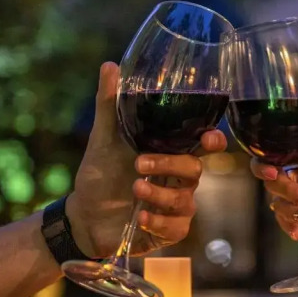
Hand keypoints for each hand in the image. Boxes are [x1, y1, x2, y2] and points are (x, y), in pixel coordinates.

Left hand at [66, 62, 226, 256]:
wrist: (84, 214)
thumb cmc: (100, 174)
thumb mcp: (103, 138)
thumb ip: (110, 104)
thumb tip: (110, 65)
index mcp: (171, 153)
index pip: (204, 145)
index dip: (213, 141)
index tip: (209, 138)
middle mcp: (179, 179)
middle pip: (195, 170)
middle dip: (170, 165)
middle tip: (139, 164)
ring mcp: (177, 206)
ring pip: (186, 200)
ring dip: (160, 195)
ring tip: (134, 188)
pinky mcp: (169, 231)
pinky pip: (176, 227)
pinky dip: (157, 221)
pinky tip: (138, 216)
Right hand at [251, 153, 297, 239]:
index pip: (274, 159)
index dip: (266, 166)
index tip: (274, 173)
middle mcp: (290, 179)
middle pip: (272, 182)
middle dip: (287, 190)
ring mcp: (289, 199)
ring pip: (277, 203)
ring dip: (290, 210)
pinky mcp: (292, 217)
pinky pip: (283, 221)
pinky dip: (289, 226)